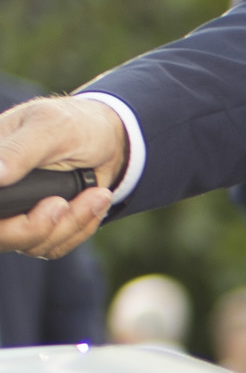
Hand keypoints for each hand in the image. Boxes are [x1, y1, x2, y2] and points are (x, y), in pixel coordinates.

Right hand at [0, 94, 126, 261]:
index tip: (46, 205)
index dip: (3, 217)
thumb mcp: (49, 128)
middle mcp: (0, 192)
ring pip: (30, 245)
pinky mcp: (38, 229)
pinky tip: (94, 204)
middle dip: (38, 227)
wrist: (107, 142)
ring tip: (96, 194)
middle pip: (2, 235)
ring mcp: (15, 214)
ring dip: (70, 224)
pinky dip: (79, 229)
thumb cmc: (74, 125)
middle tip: (64, 204)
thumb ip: (19, 151)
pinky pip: (52, 247)